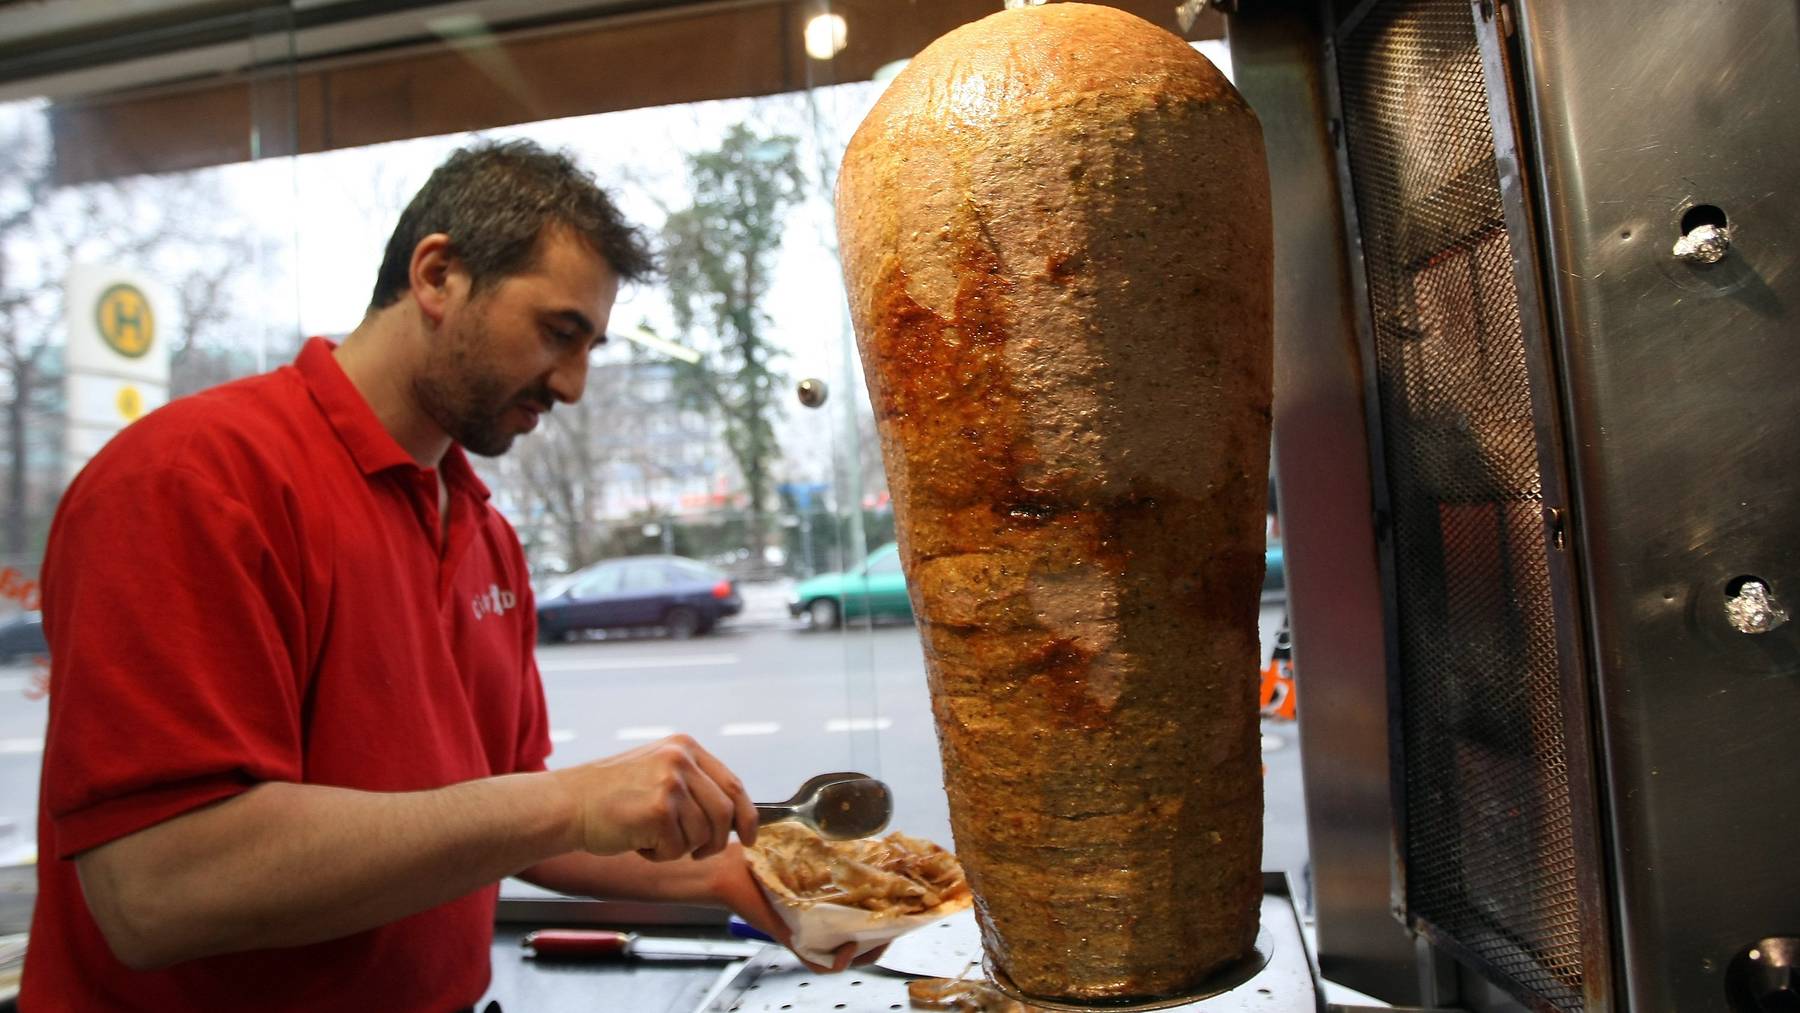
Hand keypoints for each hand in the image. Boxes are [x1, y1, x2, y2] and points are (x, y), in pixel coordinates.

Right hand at [553, 735, 755, 861]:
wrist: (567, 804)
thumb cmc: (608, 796)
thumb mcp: (656, 771)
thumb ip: (692, 784)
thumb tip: (732, 815)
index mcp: (685, 747)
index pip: (733, 785)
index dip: (747, 816)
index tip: (749, 836)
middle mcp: (681, 759)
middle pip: (725, 813)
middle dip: (715, 841)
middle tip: (696, 852)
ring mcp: (671, 783)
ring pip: (702, 835)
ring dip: (679, 848)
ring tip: (649, 836)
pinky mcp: (659, 810)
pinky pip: (677, 849)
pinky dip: (658, 855)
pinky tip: (636, 840)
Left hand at [706, 843, 886, 973]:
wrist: (728, 870)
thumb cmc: (762, 859)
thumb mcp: (806, 853)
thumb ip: (833, 852)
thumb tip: (870, 842)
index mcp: (824, 904)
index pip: (862, 918)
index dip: (886, 917)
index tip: (903, 906)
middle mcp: (819, 923)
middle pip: (862, 941)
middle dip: (885, 936)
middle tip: (898, 925)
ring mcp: (807, 934)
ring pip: (847, 956)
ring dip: (868, 952)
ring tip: (879, 939)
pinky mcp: (793, 941)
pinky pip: (823, 964)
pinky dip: (840, 961)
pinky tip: (849, 946)